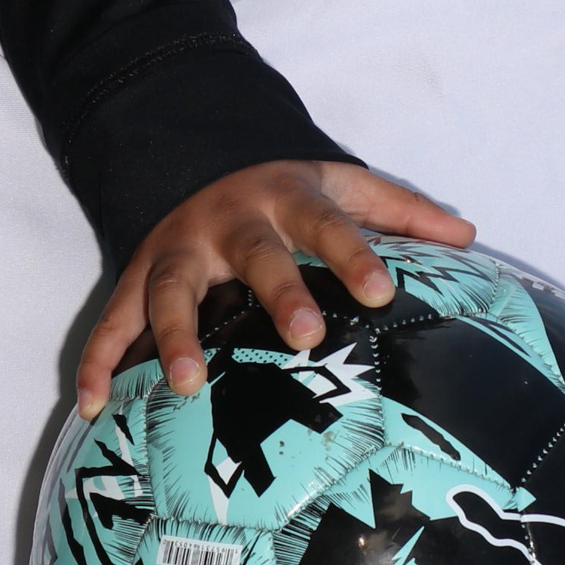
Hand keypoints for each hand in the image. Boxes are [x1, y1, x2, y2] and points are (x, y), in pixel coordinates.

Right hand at [75, 160, 473, 418]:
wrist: (198, 160)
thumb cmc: (287, 194)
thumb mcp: (343, 185)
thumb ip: (402, 211)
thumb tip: (468, 236)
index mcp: (287, 199)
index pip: (329, 225)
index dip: (355, 255)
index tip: (384, 291)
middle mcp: (230, 222)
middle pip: (255, 255)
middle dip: (277, 291)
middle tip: (302, 335)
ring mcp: (178, 249)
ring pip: (170, 288)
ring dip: (175, 334)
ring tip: (189, 383)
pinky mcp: (137, 275)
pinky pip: (112, 320)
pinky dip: (99, 361)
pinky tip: (95, 405)